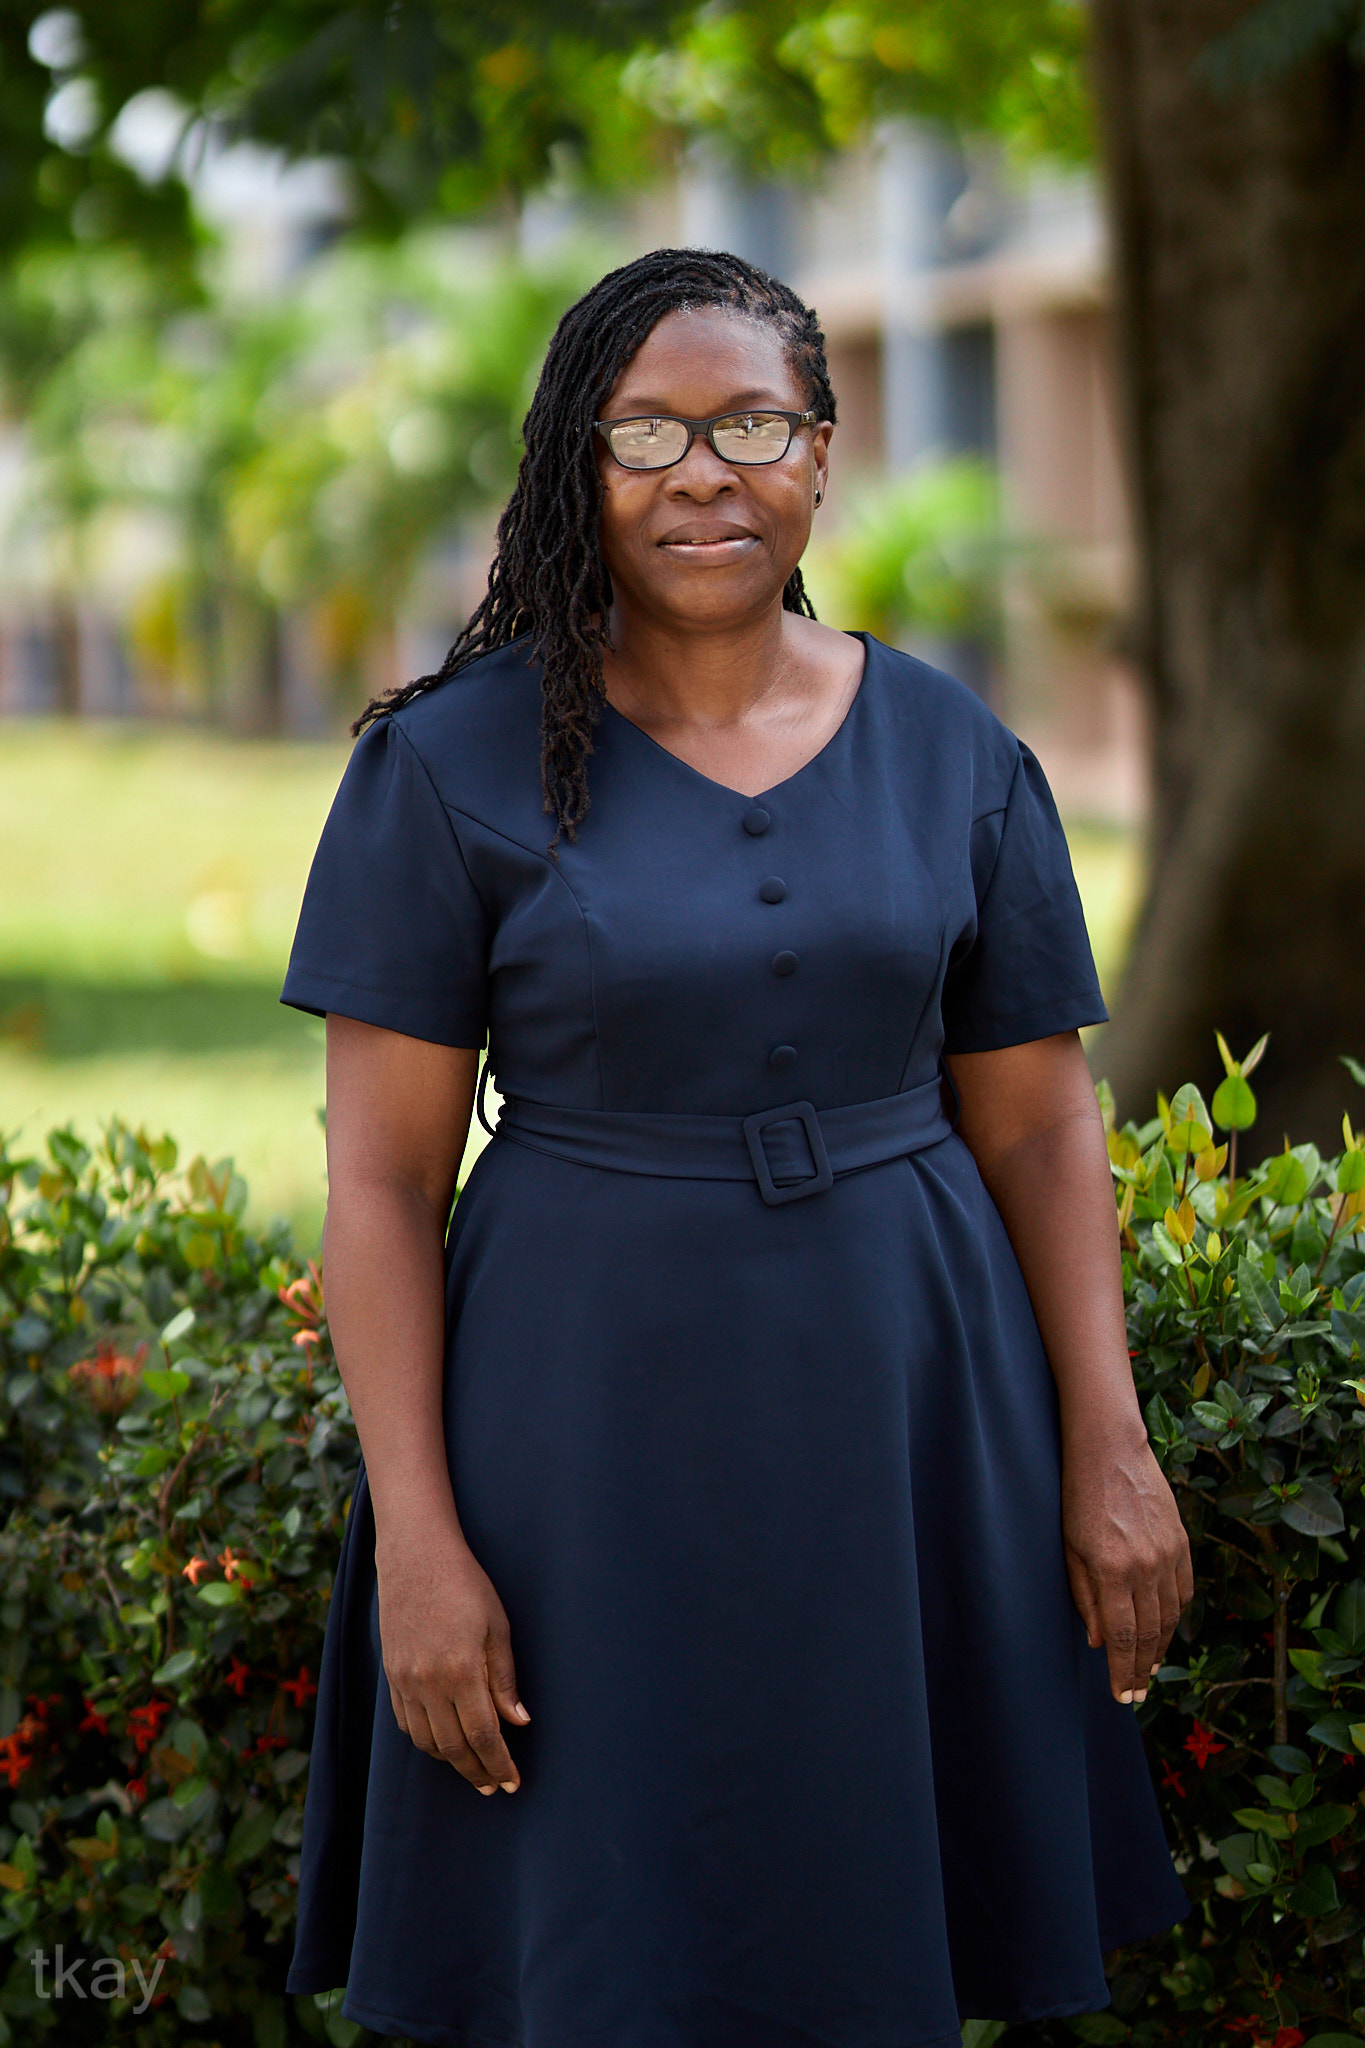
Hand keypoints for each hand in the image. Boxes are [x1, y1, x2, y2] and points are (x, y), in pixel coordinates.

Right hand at [375, 1529, 529, 1793]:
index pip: (483, 1735)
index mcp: (461, 1671)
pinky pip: (406, 1723)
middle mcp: (428, 1683)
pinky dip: (426, 1740)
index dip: (499, 1764)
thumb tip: (518, 1722)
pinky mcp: (391, 1674)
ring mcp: (405, 1681)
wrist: (416, 1555)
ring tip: (472, 1767)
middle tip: (494, 1785)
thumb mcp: (498, 1627)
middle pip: (453, 1747)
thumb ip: (504, 1679)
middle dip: (476, 1771)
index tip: (512, 1782)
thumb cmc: (465, 1584)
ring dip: (451, 1761)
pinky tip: (442, 1741)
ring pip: (426, 1741)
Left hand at [1061, 1426, 1193, 1704]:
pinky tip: (1165, 1630)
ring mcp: (1169, 1554)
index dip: (1123, 1672)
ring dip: (1160, 1648)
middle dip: (1142, 1669)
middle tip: (1136, 1694)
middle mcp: (1146, 1566)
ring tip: (1149, 1669)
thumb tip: (1100, 1642)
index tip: (1122, 1697)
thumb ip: (1085, 1596)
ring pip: (1170, 1616)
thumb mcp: (1070, 1547)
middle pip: (1150, 1634)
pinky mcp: (1182, 1542)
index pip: (1122, 1637)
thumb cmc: (1078, 1496)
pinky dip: (1175, 1616)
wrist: (1110, 1448)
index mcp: (1112, 1569)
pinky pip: (1184, 1591)